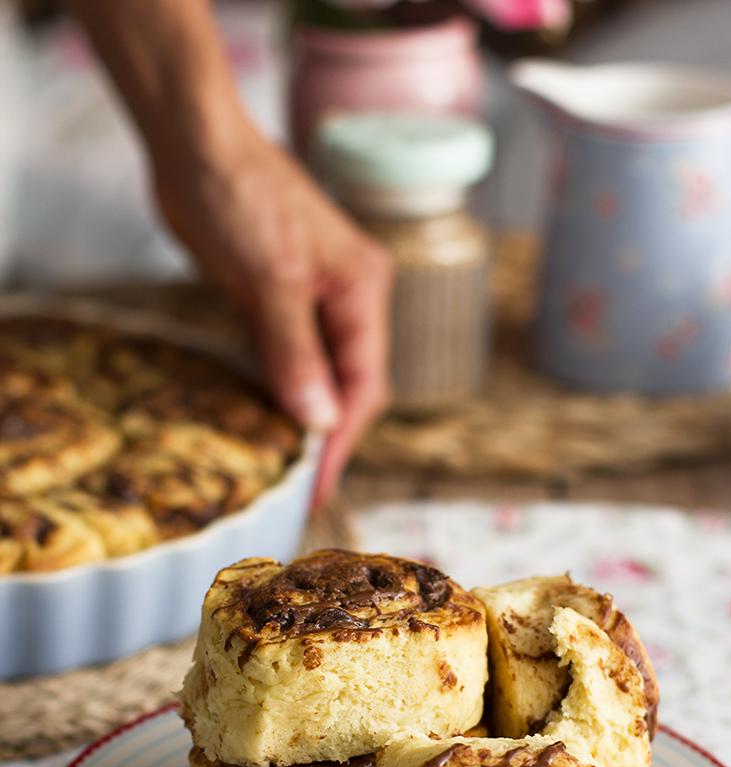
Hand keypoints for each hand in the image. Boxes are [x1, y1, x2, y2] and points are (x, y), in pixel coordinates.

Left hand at [153, 126, 392, 504]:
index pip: (364, 384)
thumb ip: (296, 354)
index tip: (317, 486)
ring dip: (302, 416)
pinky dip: (277, 389)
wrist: (194, 144)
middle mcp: (347, 299)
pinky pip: (286, 356)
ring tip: (282, 467)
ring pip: (317, 373)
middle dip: (327, 434)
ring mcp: (312, 299)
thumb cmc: (239, 199)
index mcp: (362, 292)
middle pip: (348, 384)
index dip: (342, 439)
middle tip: (298, 488)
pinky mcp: (276, 298)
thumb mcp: (270, 282)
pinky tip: (261, 418)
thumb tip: (319, 421)